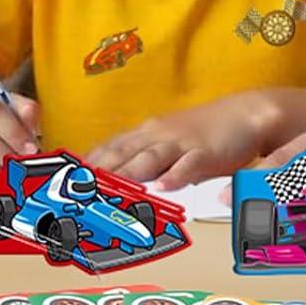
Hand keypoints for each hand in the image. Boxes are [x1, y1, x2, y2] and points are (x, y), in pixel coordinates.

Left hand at [89, 97, 278, 190]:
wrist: (245, 114)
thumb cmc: (203, 133)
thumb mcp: (166, 142)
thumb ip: (141, 157)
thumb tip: (113, 176)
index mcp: (145, 134)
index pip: (107, 149)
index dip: (84, 164)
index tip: (60, 179)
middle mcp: (157, 136)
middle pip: (121, 154)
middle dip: (96, 172)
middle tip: (73, 190)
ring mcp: (180, 143)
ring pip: (148, 159)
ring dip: (127, 174)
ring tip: (107, 190)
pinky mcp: (205, 153)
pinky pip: (188, 165)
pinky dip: (175, 175)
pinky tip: (164, 186)